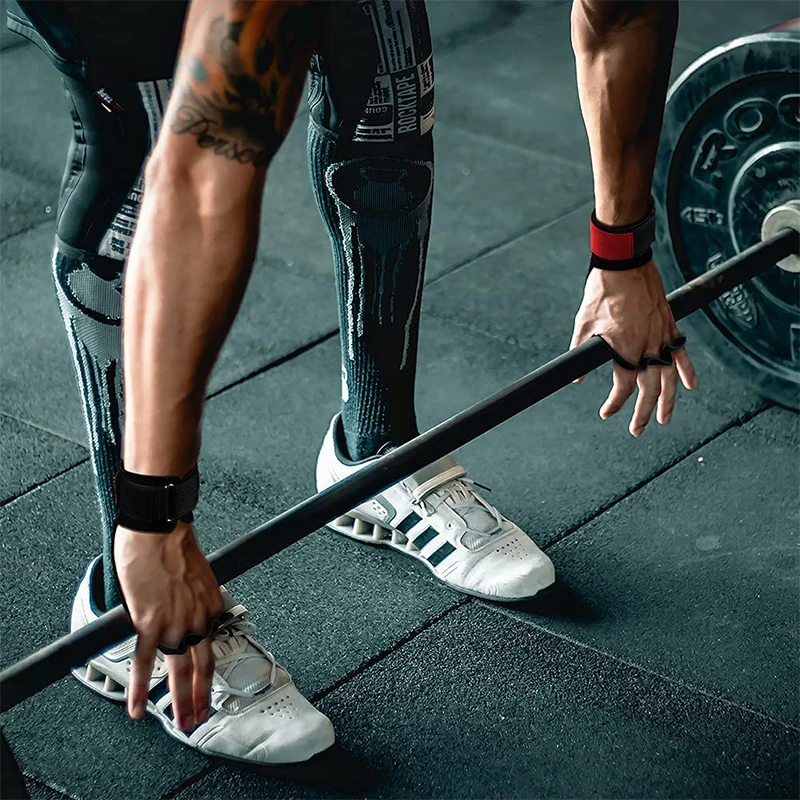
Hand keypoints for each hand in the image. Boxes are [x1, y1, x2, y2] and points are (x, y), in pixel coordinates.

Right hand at [114, 521, 222, 730]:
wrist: (160, 529)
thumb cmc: (174, 543)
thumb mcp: (197, 574)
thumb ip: (193, 598)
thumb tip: (182, 607)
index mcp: (211, 605)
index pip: (212, 645)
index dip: (210, 672)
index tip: (207, 688)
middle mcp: (198, 618)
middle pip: (202, 667)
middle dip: (201, 697)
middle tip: (198, 718)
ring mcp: (175, 623)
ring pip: (178, 671)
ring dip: (179, 701)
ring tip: (180, 722)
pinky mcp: (150, 622)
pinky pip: (145, 662)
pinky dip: (140, 688)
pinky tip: (138, 707)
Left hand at [570, 260, 697, 434]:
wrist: (624, 264)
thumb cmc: (601, 292)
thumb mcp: (583, 325)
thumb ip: (580, 354)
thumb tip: (575, 378)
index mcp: (623, 350)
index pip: (622, 388)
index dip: (615, 404)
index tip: (606, 413)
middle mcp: (646, 347)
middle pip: (649, 389)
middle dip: (643, 413)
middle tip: (637, 430)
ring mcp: (661, 337)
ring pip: (669, 377)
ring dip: (668, 400)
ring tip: (664, 418)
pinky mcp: (670, 326)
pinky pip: (682, 353)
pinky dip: (687, 370)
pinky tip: (691, 386)